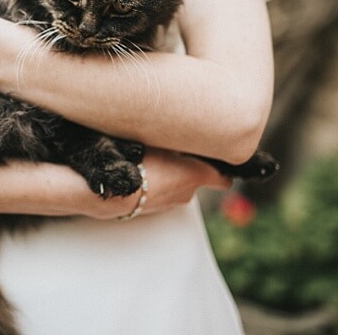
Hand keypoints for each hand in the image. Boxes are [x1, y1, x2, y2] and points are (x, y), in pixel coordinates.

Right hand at [87, 149, 230, 219]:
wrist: (116, 191)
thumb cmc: (140, 163)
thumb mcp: (162, 140)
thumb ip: (176, 137)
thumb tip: (179, 127)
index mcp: (197, 175)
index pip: (222, 179)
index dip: (222, 172)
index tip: (219, 164)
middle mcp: (187, 193)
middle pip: (195, 178)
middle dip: (187, 166)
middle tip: (173, 150)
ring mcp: (170, 204)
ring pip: (176, 186)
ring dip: (169, 175)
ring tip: (152, 159)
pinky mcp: (153, 210)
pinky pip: (160, 193)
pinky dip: (155, 184)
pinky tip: (141, 172)